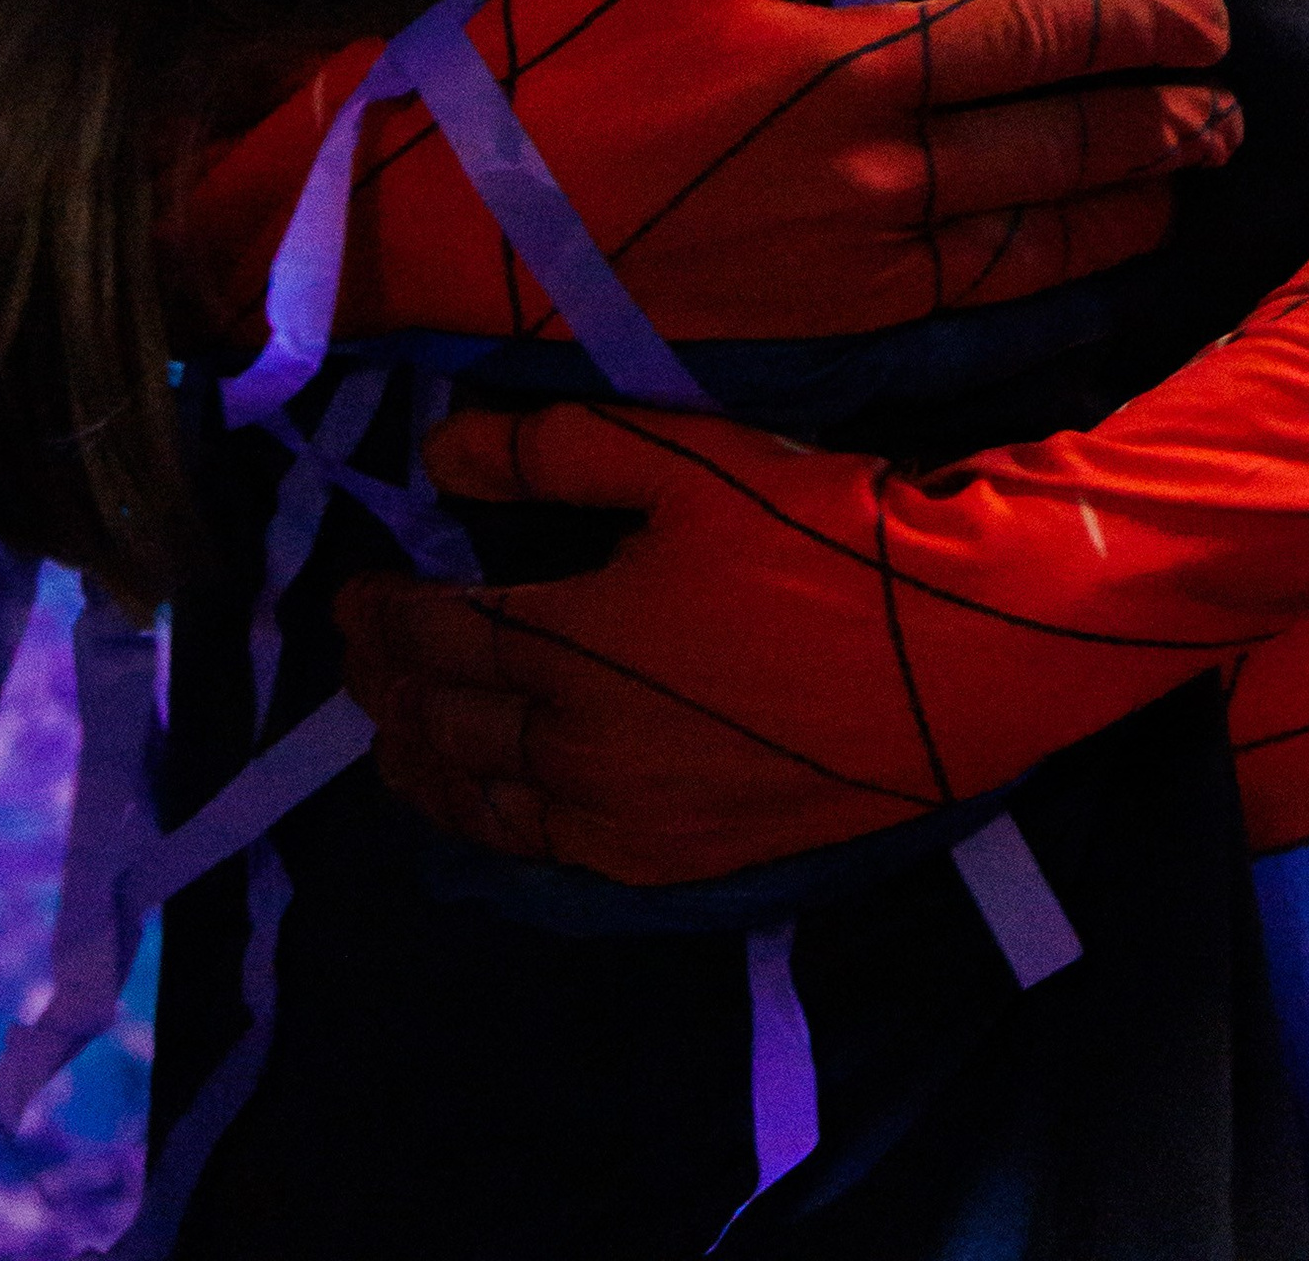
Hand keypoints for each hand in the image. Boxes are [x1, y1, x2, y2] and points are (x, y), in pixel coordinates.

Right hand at [176, 0, 1243, 346]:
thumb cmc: (567, 64)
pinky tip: (1092, 270)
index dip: (1136, 25)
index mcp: (844, 63)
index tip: (1210, 13)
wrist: (461, 223)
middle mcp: (873, 172)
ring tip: (1192, 180)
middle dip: (1158, 120)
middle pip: (1055, 144)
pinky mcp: (827, 327)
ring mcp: (856, 262)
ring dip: (1126, 205)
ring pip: (1032, 235)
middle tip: (1232, 105)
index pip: (1032, 36)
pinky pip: (972, 306)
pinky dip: (1051, 284)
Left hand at [338, 362, 1308, 881]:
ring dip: (427, 768)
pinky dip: (496, 827)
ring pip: (486, 805)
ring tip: (398, 740)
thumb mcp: (686, 461)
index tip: (352, 589)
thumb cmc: (821, 532)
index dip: (381, 614)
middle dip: (387, 690)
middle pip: (446, 724)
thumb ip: (551, 455)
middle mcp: (577, 745)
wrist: (956, 646)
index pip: (434, 634)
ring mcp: (627, 818)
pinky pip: (551, 853)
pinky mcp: (681, 857)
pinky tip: (493, 810)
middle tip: (360, 658)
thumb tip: (437, 450)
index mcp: (566, 640)